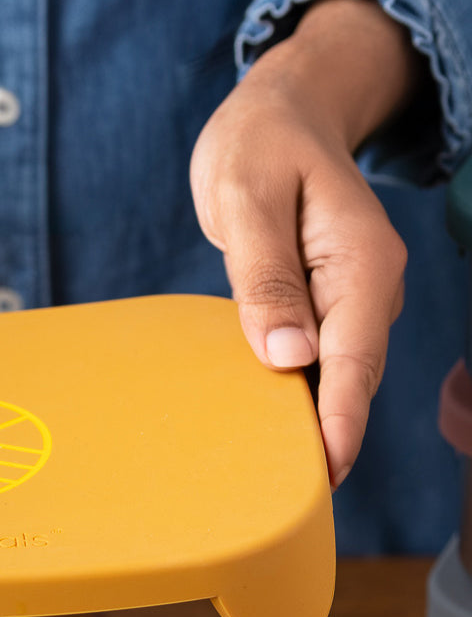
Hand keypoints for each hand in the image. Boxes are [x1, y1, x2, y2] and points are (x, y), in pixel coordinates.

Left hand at [190, 0, 422, 488]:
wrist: (281, 112)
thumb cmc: (259, 145)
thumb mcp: (248, 198)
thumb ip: (264, 277)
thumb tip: (287, 356)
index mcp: (361, 263)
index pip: (354, 361)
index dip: (338, 424)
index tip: (323, 477)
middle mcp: (367, 288)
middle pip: (350, 381)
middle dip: (325, 440)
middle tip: (287, 504)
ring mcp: (349, 300)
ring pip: (334, 377)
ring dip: (307, 424)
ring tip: (273, 482)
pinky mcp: (323, 306)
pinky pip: (315, 361)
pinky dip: (294, 396)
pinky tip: (266, 431)